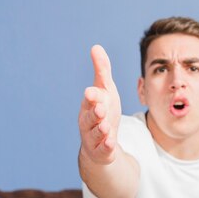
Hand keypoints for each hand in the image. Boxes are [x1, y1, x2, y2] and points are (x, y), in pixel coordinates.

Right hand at [78, 45, 121, 164]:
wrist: (102, 142)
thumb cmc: (103, 111)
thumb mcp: (106, 90)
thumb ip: (102, 70)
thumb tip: (96, 47)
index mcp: (89, 105)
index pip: (91, 99)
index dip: (92, 96)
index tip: (92, 92)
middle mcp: (88, 121)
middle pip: (89, 117)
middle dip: (94, 113)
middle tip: (100, 109)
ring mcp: (93, 137)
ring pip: (95, 133)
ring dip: (100, 129)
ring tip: (106, 126)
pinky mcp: (101, 151)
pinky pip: (103, 149)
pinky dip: (106, 146)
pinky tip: (111, 143)